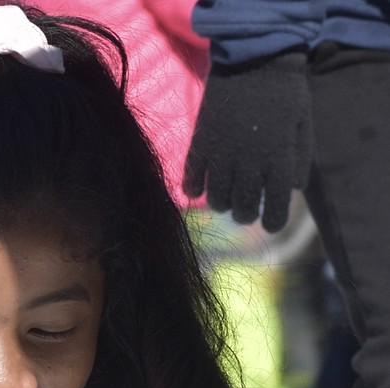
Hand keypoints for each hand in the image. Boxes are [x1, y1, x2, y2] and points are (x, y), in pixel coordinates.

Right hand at [183, 53, 311, 232]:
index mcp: (279, 159)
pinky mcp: (202, 143)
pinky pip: (191, 180)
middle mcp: (251, 162)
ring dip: (222, 203)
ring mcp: (223, 154)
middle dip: (246, 214)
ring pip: (217, 200)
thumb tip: (290, 189)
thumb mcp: (303, 125)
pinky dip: (193, 189)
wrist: (255, 56)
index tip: (270, 224)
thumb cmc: (285, 92)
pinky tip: (198, 187)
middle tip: (246, 209)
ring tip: (225, 196)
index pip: (276, 210)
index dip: (273, 223)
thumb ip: (299, 160)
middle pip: (244, 210)